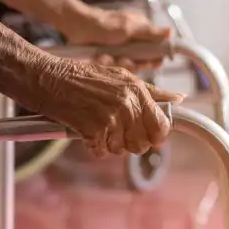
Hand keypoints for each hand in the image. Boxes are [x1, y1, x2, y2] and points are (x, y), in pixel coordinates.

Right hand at [39, 57, 184, 157]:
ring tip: (98, 126)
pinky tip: (86, 130)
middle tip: (115, 131)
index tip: (149, 137)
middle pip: (142, 143)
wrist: (49, 79)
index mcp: (137, 90)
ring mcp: (110, 117)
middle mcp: (127, 103)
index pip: (161, 125)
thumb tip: (179, 99)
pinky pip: (102, 151)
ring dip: (109, 143)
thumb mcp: (121, 77)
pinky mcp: (93, 129)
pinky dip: (93, 146)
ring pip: (121, 150)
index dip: (156, 136)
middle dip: (130, 142)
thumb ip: (151, 91)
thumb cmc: (82, 77)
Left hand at [64, 8, 171, 72]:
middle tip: (124, 59)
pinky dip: (106, 62)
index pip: (156, 47)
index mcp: (141, 31)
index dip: (157, 57)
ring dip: (117, 62)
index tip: (159, 62)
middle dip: (133, 63)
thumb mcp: (129, 28)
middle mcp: (133, 41)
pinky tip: (100, 57)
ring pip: (127, 65)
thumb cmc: (104, 24)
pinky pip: (114, 66)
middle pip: (142, 60)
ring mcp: (120, 49)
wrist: (77, 26)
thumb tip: (171, 32)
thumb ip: (150, 32)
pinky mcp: (109, 56)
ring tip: (107, 56)